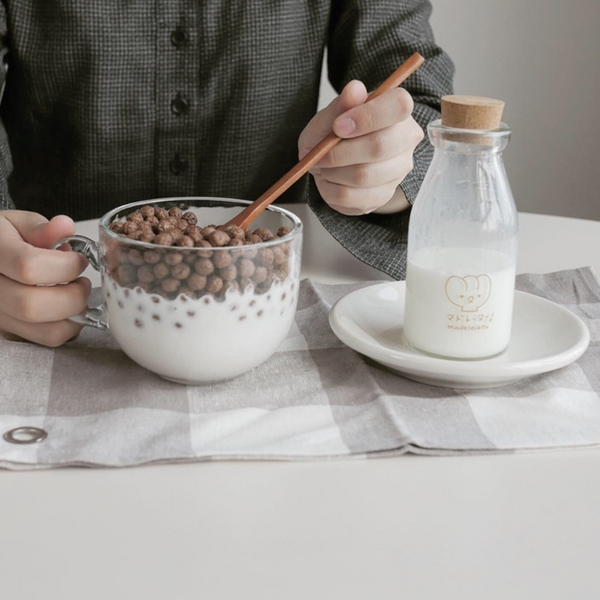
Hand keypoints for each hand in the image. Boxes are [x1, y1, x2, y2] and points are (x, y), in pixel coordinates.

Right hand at [0, 211, 89, 346]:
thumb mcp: (17, 223)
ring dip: (74, 316)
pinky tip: (65, 308)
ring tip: (76, 296)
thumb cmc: (3, 239)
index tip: (79, 260)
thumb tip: (64, 226)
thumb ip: (41, 227)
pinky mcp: (9, 332)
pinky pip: (46, 340)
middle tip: (82, 283)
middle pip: (33, 306)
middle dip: (73, 296)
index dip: (65, 266)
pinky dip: (65, 327)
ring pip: (45, 331)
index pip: (29, 266)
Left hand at [298, 80, 423, 214]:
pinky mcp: (384, 195)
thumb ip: (340, 105)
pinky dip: (331, 190)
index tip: (338, 127)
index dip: (367, 116)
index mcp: (397, 109)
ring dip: (333, 172)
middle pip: (380, 147)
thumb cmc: (336, 134)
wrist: (334, 164)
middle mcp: (406, 140)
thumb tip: (355, 90)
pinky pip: (354, 198)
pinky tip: (328, 181)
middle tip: (321, 153)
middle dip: (341, 152)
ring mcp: (398, 170)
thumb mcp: (330, 116)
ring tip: (323, 166)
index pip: (399, 106)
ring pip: (364, 176)